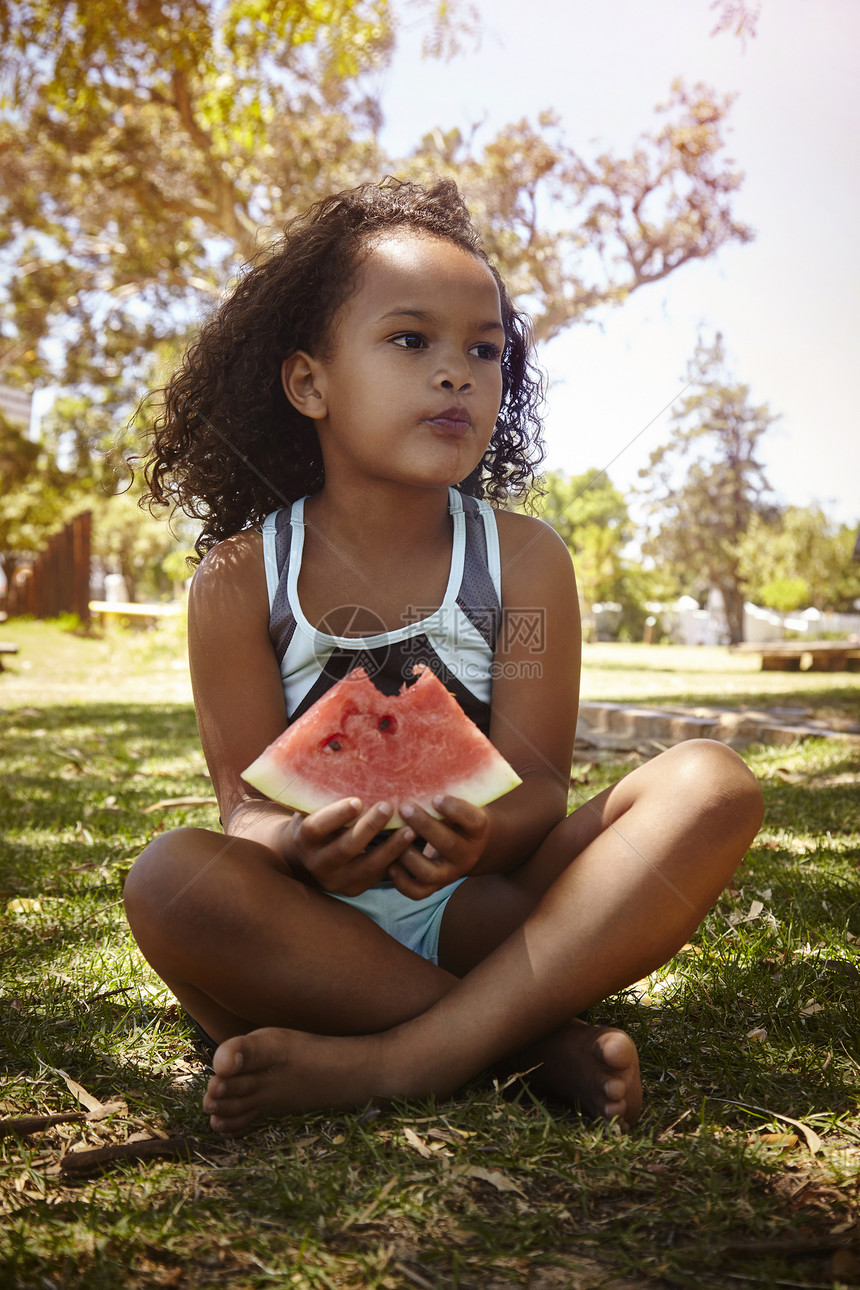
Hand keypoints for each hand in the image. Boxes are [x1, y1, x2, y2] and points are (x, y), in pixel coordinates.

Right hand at [284, 797, 417, 896]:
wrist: (303, 861)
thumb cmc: (315, 823)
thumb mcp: (311, 811)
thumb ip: (326, 797)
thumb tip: (351, 763)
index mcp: (304, 839)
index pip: (317, 827)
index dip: (336, 815)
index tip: (357, 801)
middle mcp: (317, 864)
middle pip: (345, 848)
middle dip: (369, 828)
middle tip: (388, 807)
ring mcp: (336, 881)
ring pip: (367, 867)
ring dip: (391, 849)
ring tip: (411, 830)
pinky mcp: (353, 889)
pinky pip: (377, 876)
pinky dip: (396, 862)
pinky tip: (412, 847)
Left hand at [386, 797, 488, 899]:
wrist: (471, 845)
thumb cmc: (458, 814)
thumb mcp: (462, 800)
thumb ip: (448, 789)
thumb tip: (422, 754)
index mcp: (478, 829)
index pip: (472, 821)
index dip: (455, 810)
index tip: (437, 797)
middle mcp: (467, 854)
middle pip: (447, 844)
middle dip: (424, 826)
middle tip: (405, 807)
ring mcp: (450, 873)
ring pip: (430, 872)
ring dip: (409, 855)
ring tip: (393, 836)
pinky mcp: (434, 886)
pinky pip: (418, 892)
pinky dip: (402, 882)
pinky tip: (389, 864)